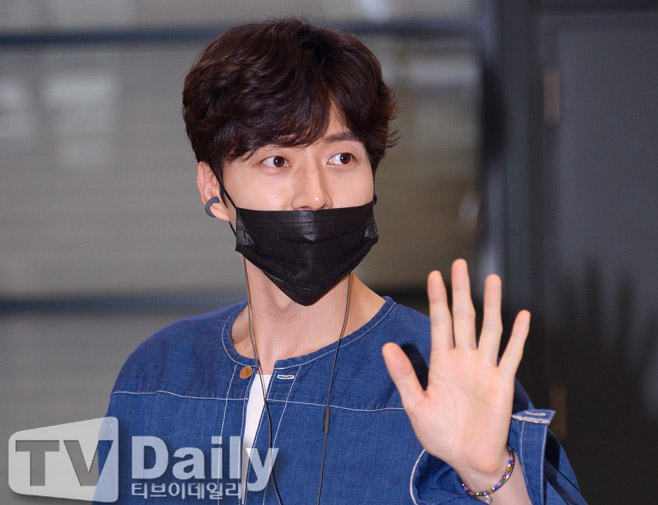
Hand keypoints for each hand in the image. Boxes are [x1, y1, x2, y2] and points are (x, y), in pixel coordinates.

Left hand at [382, 259, 529, 484]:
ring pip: (490, 328)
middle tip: (459, 264)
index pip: (440, 322)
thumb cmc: (440, 434)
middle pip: (464, 317)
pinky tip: (523, 316)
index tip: (435, 275)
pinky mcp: (502, 382)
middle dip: (462, 291)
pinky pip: (512, 355)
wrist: (468, 458)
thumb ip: (404, 375)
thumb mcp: (416, 405)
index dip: (438, 299)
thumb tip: (387, 346)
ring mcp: (485, 368)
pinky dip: (519, 336)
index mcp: (442, 362)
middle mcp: (464, 359)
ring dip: (492, 304)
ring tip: (493, 279)